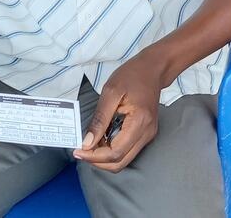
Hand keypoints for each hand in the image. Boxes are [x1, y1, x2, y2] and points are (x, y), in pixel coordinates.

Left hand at [73, 53, 162, 171]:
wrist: (153, 68)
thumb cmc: (132, 75)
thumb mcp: (111, 92)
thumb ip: (99, 119)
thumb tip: (87, 143)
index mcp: (140, 122)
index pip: (115, 152)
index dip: (94, 157)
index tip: (78, 151)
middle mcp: (147, 133)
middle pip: (120, 162)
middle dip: (98, 161)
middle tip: (81, 151)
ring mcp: (148, 135)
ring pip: (124, 159)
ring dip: (104, 157)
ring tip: (90, 145)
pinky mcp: (145, 133)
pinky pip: (127, 150)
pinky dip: (112, 150)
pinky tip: (101, 139)